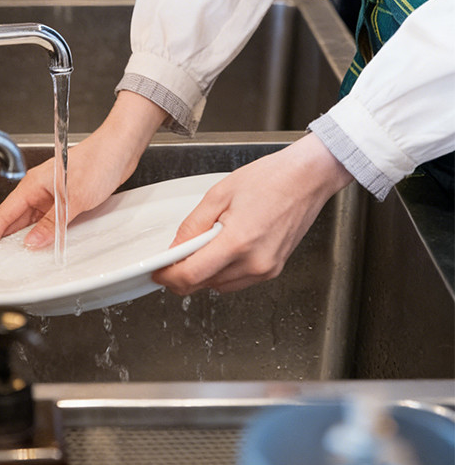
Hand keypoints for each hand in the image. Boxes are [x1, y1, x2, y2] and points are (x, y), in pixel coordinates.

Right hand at [0, 92, 165, 252]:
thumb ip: (53, 222)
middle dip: (0, 241)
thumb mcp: (74, 197)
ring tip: (14, 260)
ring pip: (30, 221)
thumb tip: (33, 242)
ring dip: (22, 239)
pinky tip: (43, 246)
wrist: (120, 148)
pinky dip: (41, 235)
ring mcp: (52, 195)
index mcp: (33, 185)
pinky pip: (46, 221)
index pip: (3, 214)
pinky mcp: (65, 199)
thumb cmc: (99, 160)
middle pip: (13, 220)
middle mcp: (39, 189)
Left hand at [152, 133, 353, 293]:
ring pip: (220, 286)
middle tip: (175, 255)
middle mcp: (255, 263)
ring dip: (205, 273)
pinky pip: (238, 281)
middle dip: (184, 274)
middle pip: (204, 284)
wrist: (307, 178)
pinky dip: (223, 271)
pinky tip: (223, 248)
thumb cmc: (270, 179)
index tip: (158, 272)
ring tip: (206, 243)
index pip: (192, 275)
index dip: (168, 277)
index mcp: (238, 242)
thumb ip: (193, 226)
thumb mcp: (218, 195)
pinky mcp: (273, 270)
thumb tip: (175, 249)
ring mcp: (267, 269)